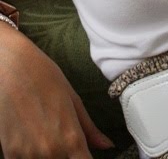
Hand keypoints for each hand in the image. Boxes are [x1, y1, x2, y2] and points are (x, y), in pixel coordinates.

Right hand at [0, 24, 113, 157]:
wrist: (11, 67)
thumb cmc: (44, 77)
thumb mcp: (72, 99)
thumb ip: (89, 128)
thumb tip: (108, 145)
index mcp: (71, 138)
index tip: (85, 154)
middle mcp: (50, 152)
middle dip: (68, 156)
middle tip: (63, 138)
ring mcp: (28, 155)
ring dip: (49, 157)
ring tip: (46, 133)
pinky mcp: (10, 154)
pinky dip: (31, 156)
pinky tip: (32, 139)